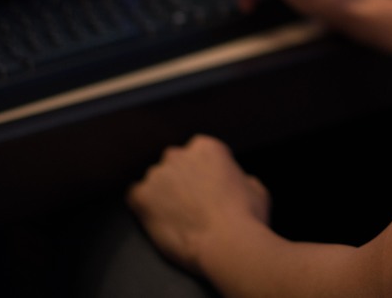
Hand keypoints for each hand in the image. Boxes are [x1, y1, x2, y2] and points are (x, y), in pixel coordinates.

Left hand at [128, 134, 270, 272]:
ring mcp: (158, 175)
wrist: (229, 243)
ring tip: (176, 219)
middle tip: (191, 205)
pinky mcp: (142, 197)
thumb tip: (234, 183)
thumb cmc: (248, 218)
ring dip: (162, 196)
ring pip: (155, 182)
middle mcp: (179, 154)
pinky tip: (158, 221)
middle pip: (174, 165)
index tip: (206, 190)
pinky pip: (135, 198)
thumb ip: (238, 177)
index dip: (202, 174)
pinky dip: (144, 208)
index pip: (197, 154)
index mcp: (207, 147)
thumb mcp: (256, 187)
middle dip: (180, 181)